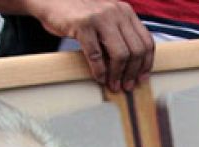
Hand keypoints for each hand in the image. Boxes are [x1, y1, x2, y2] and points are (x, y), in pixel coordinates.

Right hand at [30, 0, 153, 91]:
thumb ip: (119, 35)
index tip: (142, 78)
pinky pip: (96, 54)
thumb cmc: (78, 14)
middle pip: (136, 50)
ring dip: (117, 75)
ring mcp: (100, 18)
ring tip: (113, 85)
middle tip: (127, 86)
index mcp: (125, 12)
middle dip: (133, 73)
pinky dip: (99, 71)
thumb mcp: (105, 20)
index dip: (146, 64)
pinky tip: (99, 78)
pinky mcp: (82, 24)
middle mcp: (116, 13)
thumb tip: (132, 66)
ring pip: (120, 54)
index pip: (146, 41)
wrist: (51, 0)